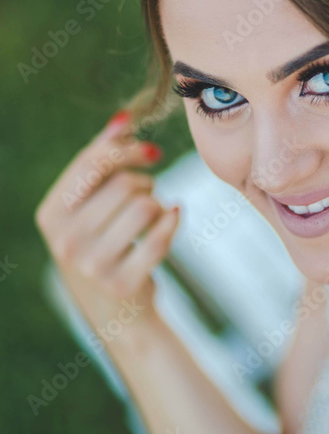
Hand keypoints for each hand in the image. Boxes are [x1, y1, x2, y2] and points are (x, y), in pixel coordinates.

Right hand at [35, 110, 179, 343]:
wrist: (119, 313)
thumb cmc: (106, 245)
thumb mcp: (91, 207)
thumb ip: (102, 162)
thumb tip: (122, 120)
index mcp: (51, 215)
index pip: (91, 163)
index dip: (126, 149)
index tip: (150, 152)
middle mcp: (64, 241)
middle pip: (123, 184)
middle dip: (145, 182)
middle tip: (148, 192)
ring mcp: (91, 265)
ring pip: (146, 206)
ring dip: (158, 204)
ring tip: (152, 215)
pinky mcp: (122, 283)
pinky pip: (161, 235)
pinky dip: (173, 222)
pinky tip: (171, 220)